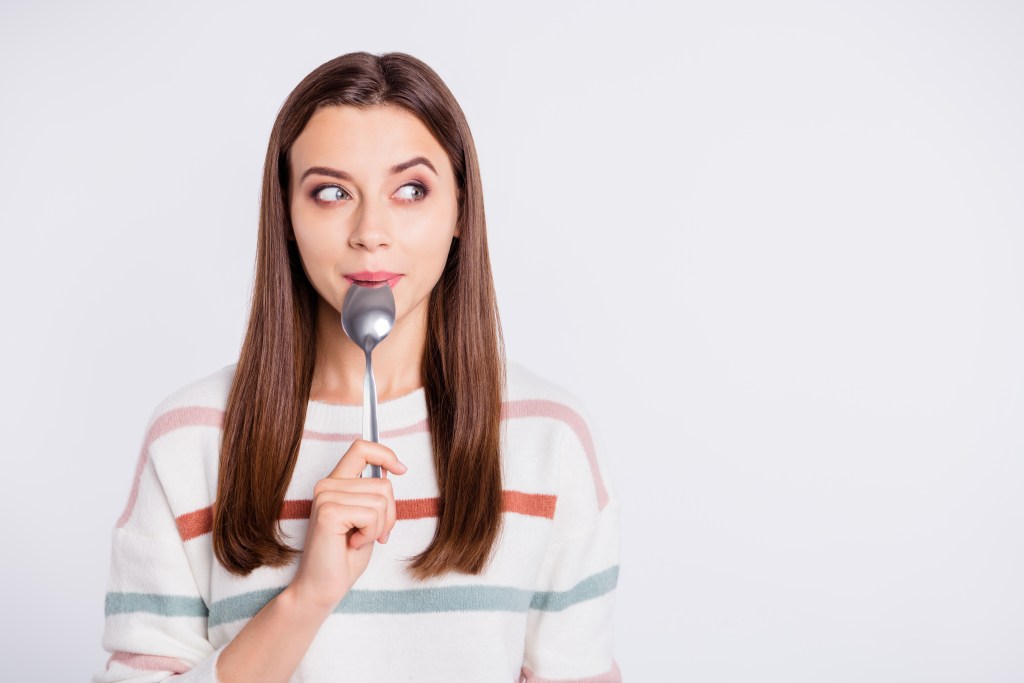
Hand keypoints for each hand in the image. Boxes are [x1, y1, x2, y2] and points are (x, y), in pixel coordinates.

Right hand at [289, 439, 406, 611]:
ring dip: (380, 526)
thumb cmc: (345, 557)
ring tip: (360, 540)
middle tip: (375, 535)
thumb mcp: (367, 519)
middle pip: (383, 483)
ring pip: (381, 499)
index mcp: (336, 483)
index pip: (361, 448)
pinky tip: (353, 544)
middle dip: (390, 513)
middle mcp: (327, 485)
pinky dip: (371, 533)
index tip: (400, 469)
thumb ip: (373, 494)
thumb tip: (391, 470)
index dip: (385, 454)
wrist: (323, 587)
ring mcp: (325, 497)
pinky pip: (372, 514)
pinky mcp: (329, 512)